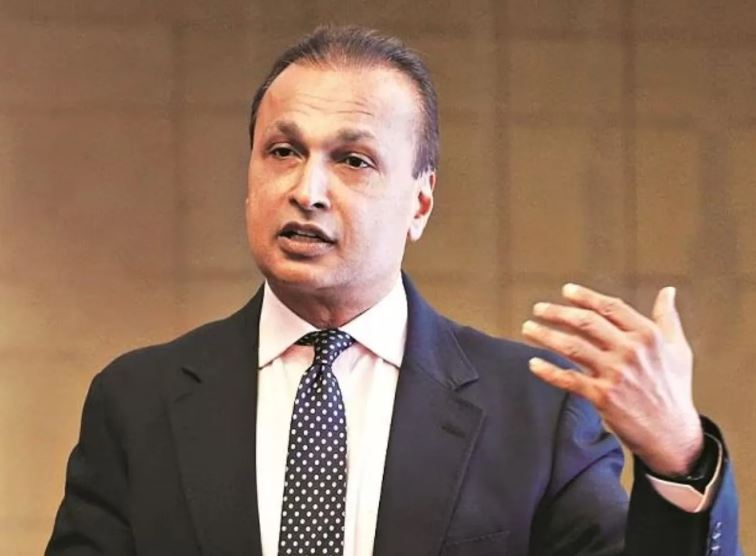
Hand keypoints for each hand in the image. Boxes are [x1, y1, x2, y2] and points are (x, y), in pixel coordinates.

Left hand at [521, 283, 703, 476]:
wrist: (672, 435)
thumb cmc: (674, 390)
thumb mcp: (679, 349)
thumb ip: (668, 318)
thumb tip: (668, 291)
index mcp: (647, 336)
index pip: (610, 308)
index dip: (586, 297)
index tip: (566, 291)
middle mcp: (630, 351)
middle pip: (586, 323)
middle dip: (558, 313)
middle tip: (538, 308)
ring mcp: (615, 374)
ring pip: (572, 347)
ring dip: (546, 335)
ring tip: (528, 328)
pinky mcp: (602, 396)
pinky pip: (568, 379)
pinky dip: (548, 371)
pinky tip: (533, 364)